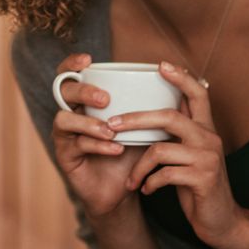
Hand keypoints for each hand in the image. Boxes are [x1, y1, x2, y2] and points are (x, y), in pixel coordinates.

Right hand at [47, 53, 142, 221]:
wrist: (123, 188)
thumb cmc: (132, 151)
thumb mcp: (144, 124)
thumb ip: (156, 101)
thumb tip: (184, 73)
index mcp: (85, 101)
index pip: (70, 74)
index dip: (72, 62)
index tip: (88, 59)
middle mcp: (71, 113)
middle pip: (63, 91)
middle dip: (83, 92)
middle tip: (105, 98)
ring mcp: (65, 136)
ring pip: (64, 119)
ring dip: (89, 123)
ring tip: (111, 130)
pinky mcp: (65, 157)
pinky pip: (76, 145)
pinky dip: (97, 145)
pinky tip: (116, 148)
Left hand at [114, 63, 240, 248]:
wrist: (222, 222)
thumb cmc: (198, 186)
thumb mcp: (188, 156)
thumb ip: (176, 136)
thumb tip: (145, 117)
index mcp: (205, 129)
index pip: (198, 93)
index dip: (181, 77)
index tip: (160, 64)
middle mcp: (209, 138)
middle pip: (169, 116)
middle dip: (136, 118)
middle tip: (112, 124)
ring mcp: (207, 158)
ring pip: (161, 149)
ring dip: (139, 166)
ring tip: (131, 179)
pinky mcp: (203, 179)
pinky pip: (165, 174)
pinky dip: (149, 182)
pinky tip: (145, 190)